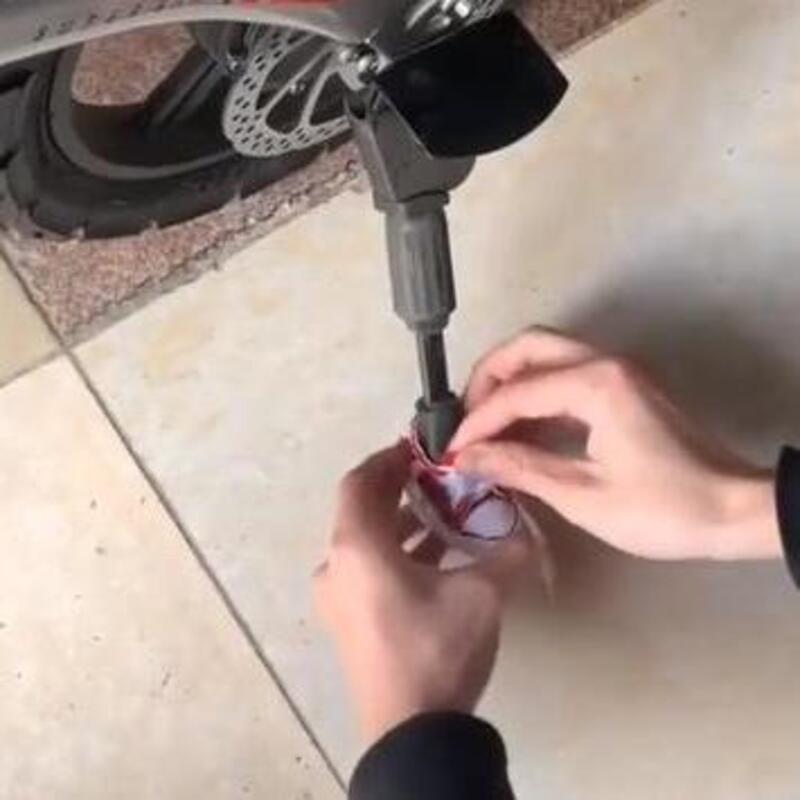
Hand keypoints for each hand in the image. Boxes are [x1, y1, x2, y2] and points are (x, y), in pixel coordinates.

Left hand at [314, 443, 529, 742]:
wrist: (412, 732)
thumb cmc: (437, 648)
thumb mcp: (482, 595)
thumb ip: (508, 553)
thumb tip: (529, 531)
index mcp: (356, 547)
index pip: (360, 482)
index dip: (388, 458)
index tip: (419, 447)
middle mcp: (335, 566)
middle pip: (360, 510)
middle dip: (397, 488)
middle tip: (436, 474)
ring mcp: (336, 598)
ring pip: (365, 543)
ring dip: (400, 523)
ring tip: (443, 512)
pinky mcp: (347, 623)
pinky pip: (366, 570)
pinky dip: (395, 554)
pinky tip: (436, 558)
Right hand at [449, 329, 779, 561]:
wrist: (735, 511)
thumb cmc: (663, 510)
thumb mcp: (584, 496)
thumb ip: (520, 468)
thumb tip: (466, 457)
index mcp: (595, 384)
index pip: (516, 392)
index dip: (477, 422)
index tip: (451, 451)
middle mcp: (605, 362)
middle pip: (528, 346)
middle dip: (487, 378)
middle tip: (464, 419)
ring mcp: (618, 370)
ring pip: (547, 354)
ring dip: (510, 381)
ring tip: (484, 425)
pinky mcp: (625, 385)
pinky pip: (566, 373)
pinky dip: (536, 392)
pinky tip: (520, 429)